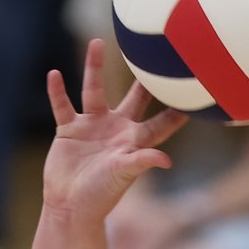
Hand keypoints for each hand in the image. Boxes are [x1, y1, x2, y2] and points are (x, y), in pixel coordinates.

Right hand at [43, 39, 186, 222]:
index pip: (161, 123)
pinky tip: (53, 74)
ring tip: (97, 42)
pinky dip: (57, 91)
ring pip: (93, 90)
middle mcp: (116, 129)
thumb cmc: (102, 195)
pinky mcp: (69, 129)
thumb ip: (142, 160)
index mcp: (135, 141)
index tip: (195, 94)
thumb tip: (167, 160)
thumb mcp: (123, 174)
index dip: (177, 112)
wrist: (71, 205)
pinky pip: (62, 105)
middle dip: (144, 80)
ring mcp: (92, 126)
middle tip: (155, 52)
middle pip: (134, 98)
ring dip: (93, 68)